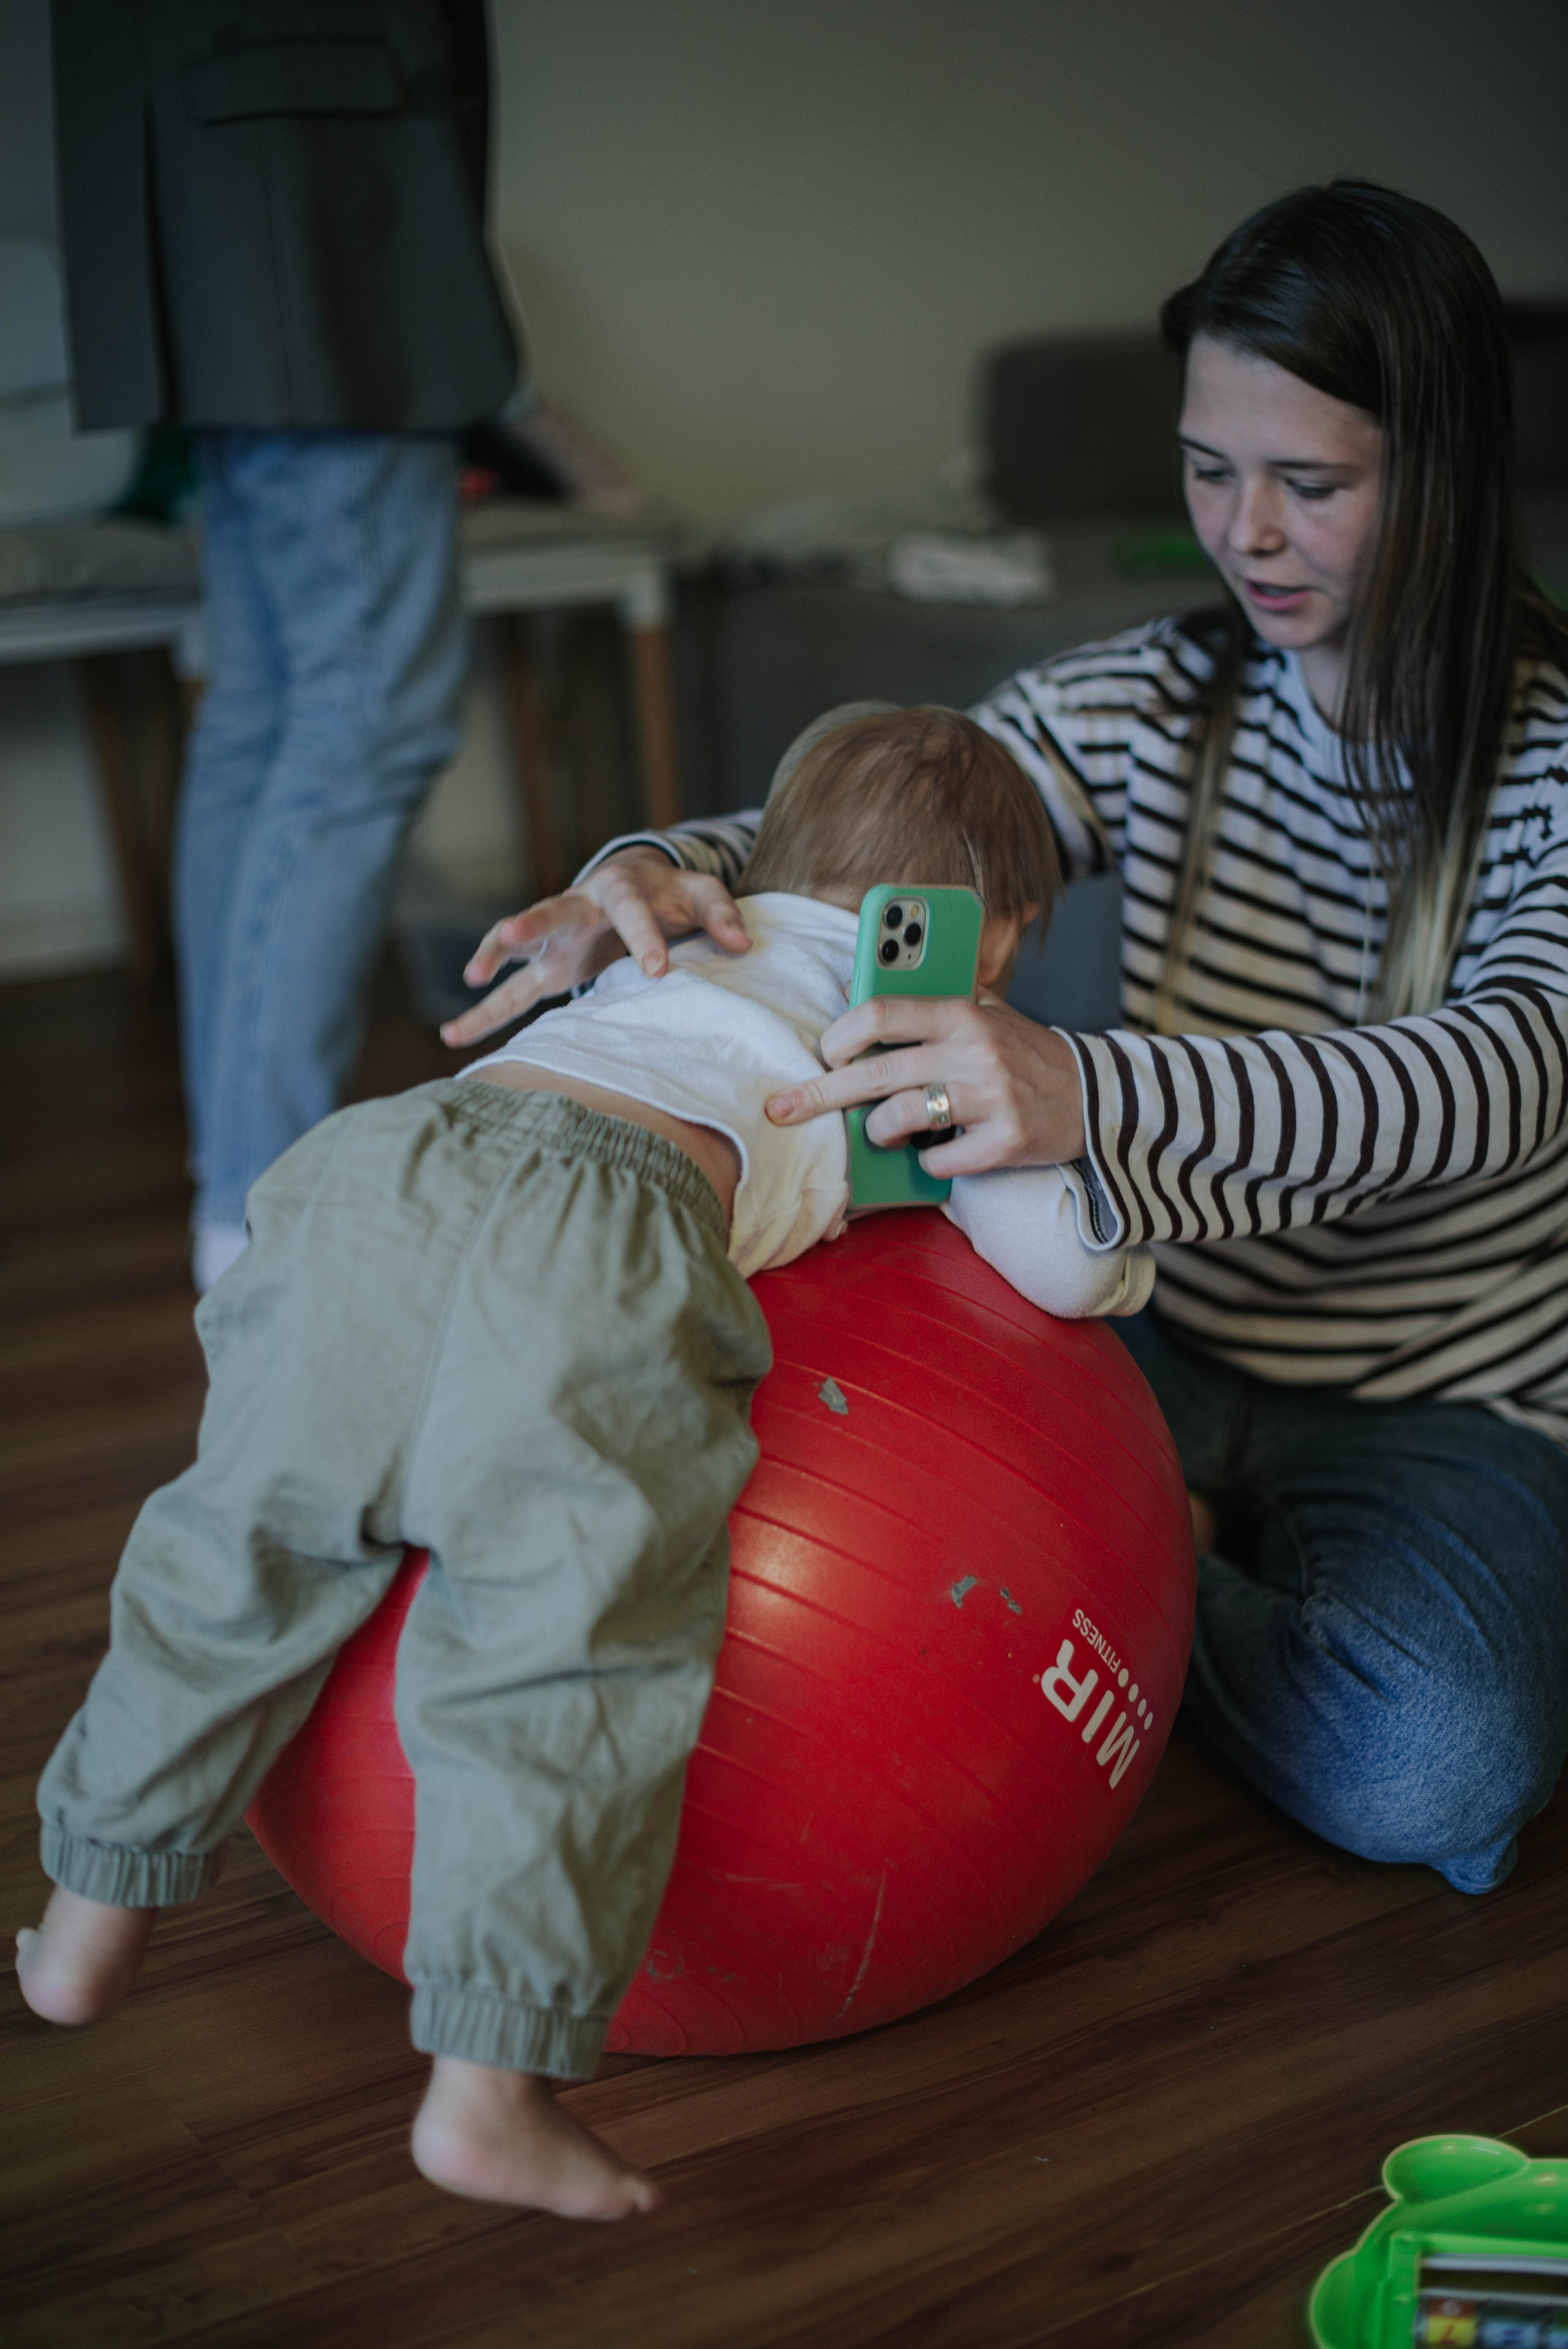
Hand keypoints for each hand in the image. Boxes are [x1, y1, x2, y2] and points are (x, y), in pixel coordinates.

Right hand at [441, 849, 750, 1046]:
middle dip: (532, 923)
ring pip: (519, 948)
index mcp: (620, 888)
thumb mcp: (700, 895)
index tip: (658, 970)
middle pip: (553, 911)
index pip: (632, 911)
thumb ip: (721, 912)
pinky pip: (512, 992)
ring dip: (493, 958)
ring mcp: (557, 940)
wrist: (636, 889)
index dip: (645, 938)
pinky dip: (485, 1011)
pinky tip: (455, 1034)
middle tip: (513, 931)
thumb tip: (743, 944)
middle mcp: (578, 908)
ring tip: (471, 977)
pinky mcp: (548, 968)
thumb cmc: (669, 895)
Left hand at [765, 992, 1087, 1173]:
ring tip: (886, 1132)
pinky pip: (938, 1161)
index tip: (821, 1055)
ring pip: (900, 1118)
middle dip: (819, 1094)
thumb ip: (929, 1000)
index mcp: (962, 1012)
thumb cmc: (1023, 1054)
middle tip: (783, 1108)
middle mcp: (974, 1050)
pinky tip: (935, 1154)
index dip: (838, 1036)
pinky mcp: (1005, 1143)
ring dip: (878, 1132)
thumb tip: (853, 990)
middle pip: (875, 1073)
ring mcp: (991, 1098)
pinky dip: (927, 1163)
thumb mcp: (985, 1011)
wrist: (1095, 1096)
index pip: (881, 1013)